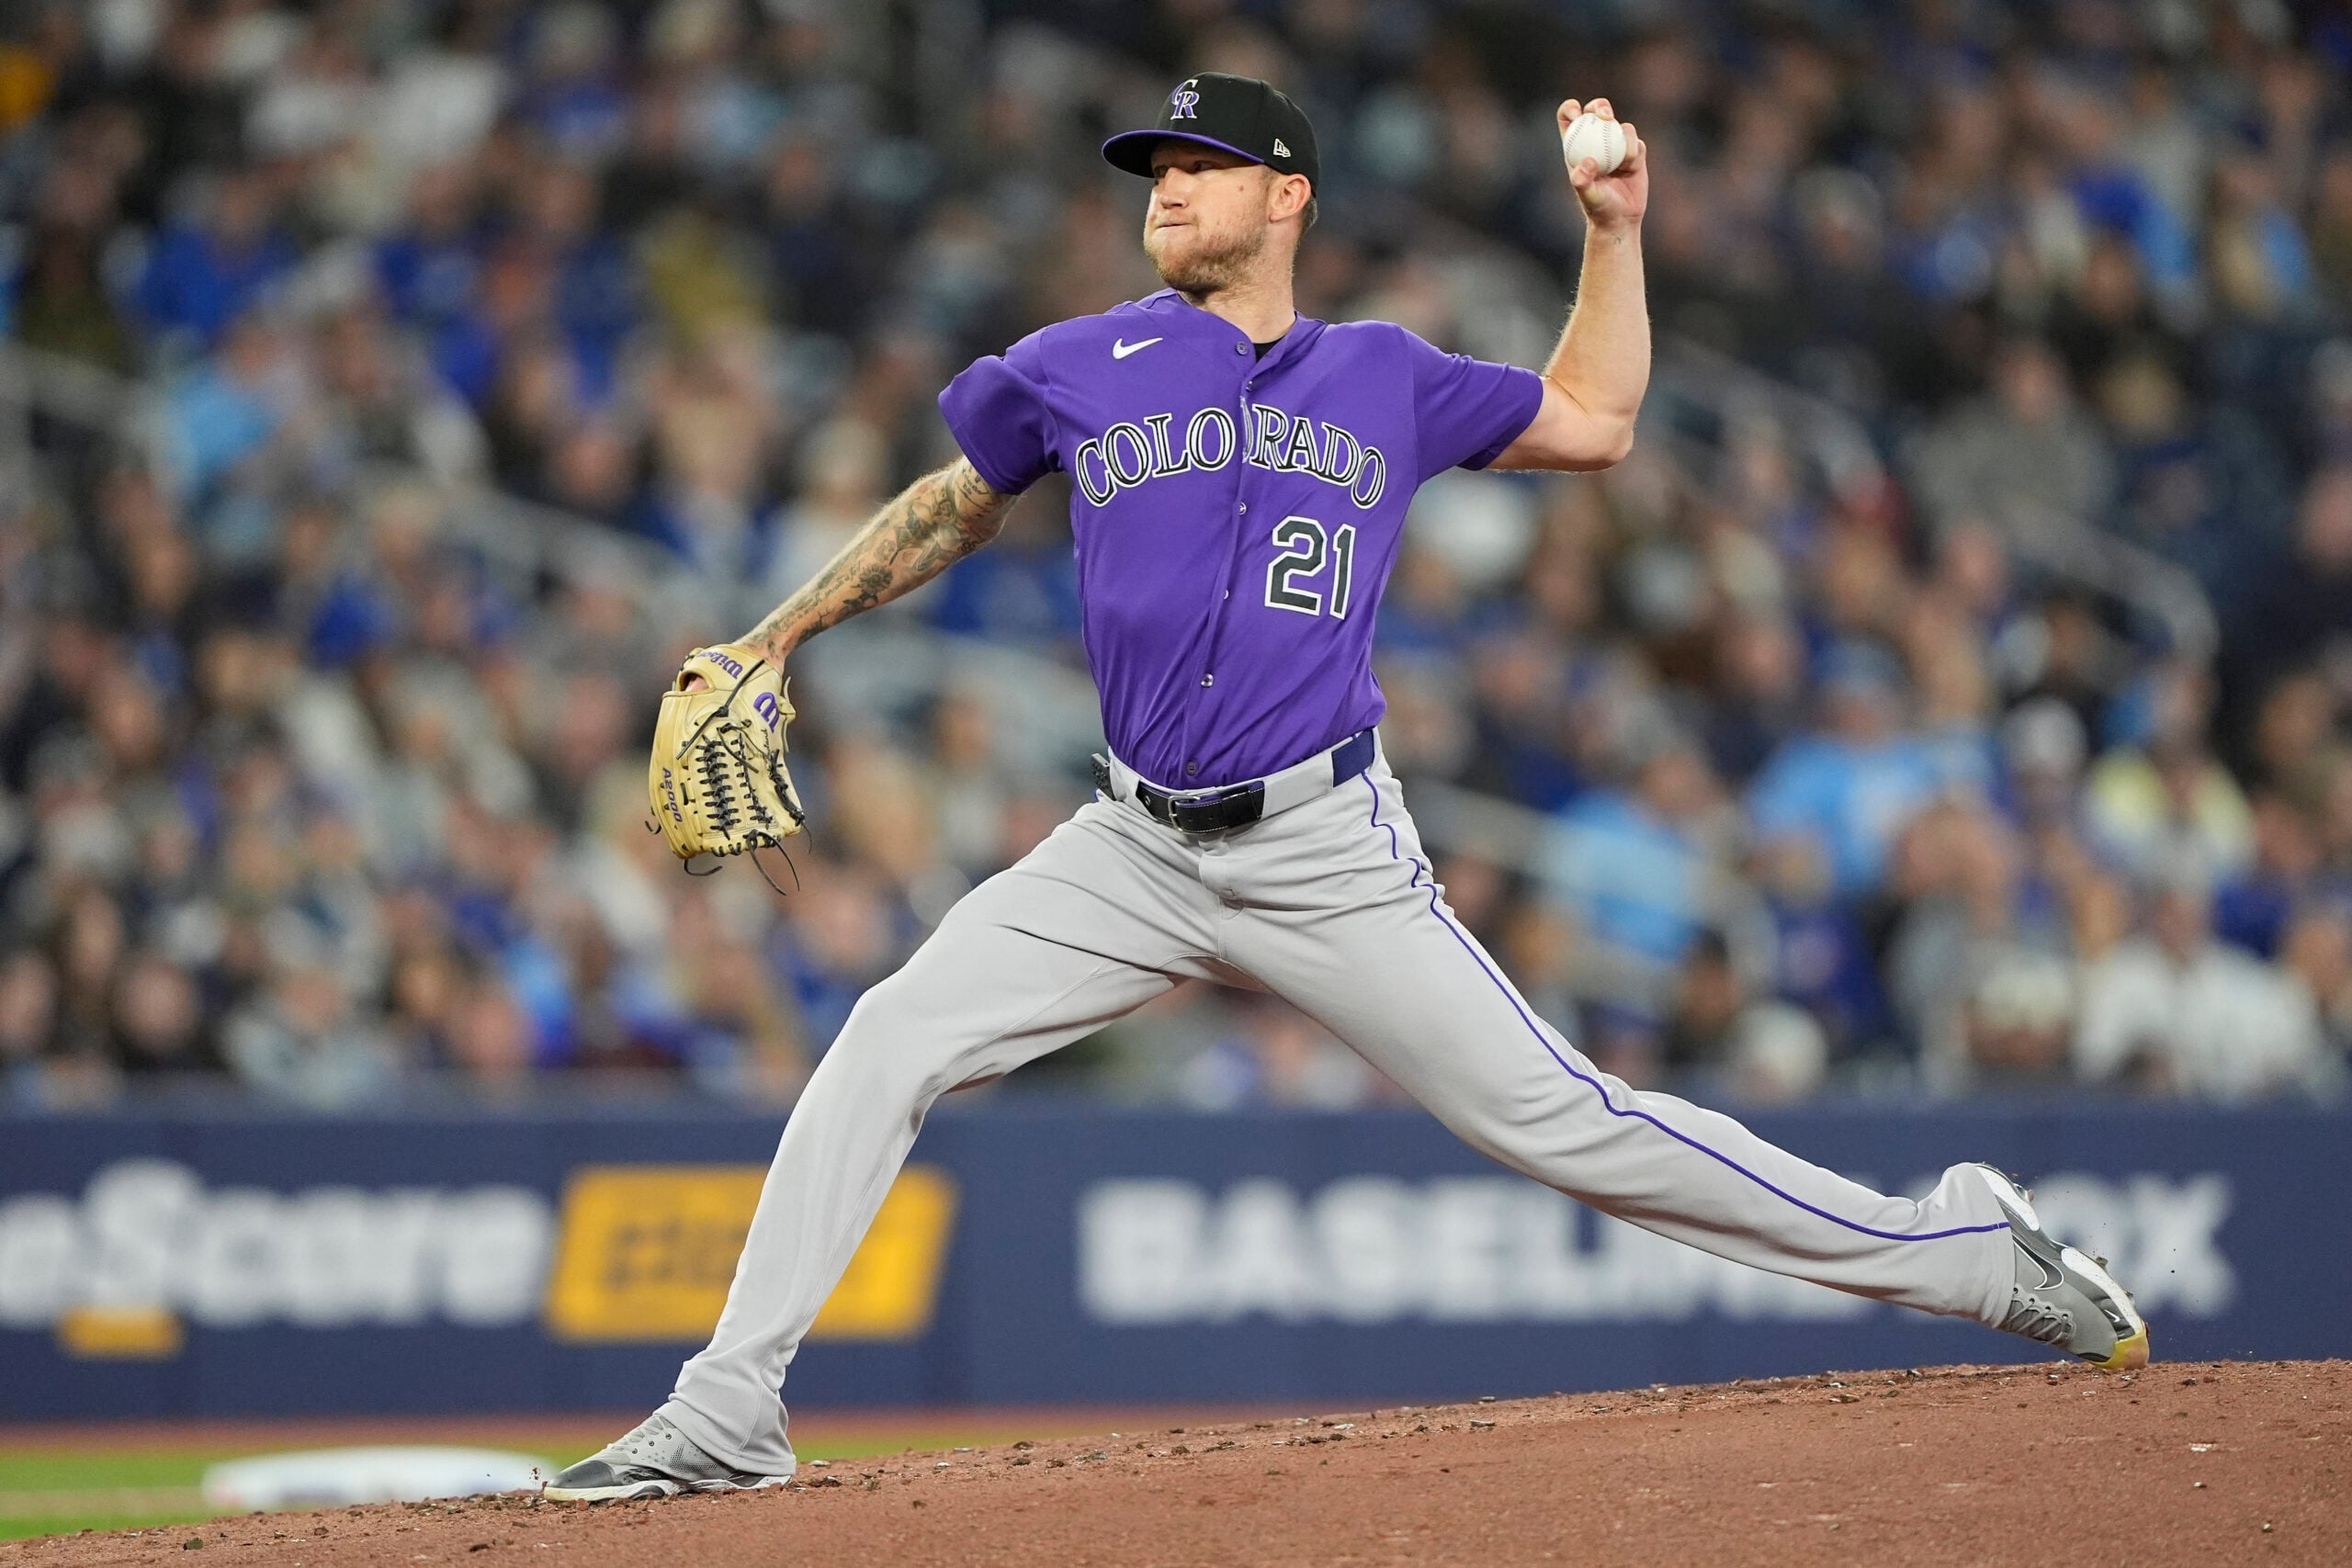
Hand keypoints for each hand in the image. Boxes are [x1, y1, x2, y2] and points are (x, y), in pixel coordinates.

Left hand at [1557, 98, 1646, 229]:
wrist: (1621, 218)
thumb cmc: (1599, 207)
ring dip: (1624, 138)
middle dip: (1600, 106)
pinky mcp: (1634, 151)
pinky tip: (1631, 168)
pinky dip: (1635, 153)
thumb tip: (1588, 162)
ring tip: (1624, 162)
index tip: (1576, 112)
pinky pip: (1637, 143)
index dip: (1570, 109)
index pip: (1569, 118)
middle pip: (1596, 111)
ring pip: (1621, 126)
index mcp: (1576, 146)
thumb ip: (1583, 180)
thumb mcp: (1587, 195)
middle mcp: (1596, 141)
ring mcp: (1616, 144)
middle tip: (1604, 115)